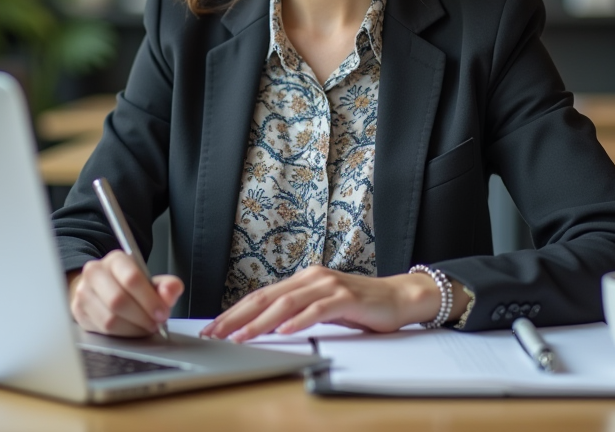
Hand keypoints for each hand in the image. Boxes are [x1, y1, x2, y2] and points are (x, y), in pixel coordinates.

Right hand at [68, 250, 184, 337]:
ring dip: (133, 328)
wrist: (100, 289)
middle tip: (155, 324)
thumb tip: (171, 290)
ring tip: (145, 327)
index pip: (131, 278)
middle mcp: (95, 272)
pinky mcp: (79, 311)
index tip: (162, 312)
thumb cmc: (128, 286)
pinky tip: (131, 330)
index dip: (149, 299)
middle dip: (142, 317)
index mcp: (115, 260)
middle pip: (118, 300)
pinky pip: (102, 330)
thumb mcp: (149, 281)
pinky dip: (122, 334)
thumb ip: (166, 286)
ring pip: (109, 319)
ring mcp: (84, 292)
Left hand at [200, 265, 452, 341]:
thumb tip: (263, 327)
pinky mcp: (346, 298)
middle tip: (217, 333)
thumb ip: (298, 312)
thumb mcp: (322, 307)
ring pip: (287, 303)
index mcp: (302, 280)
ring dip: (261, 322)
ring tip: (242, 336)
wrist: (399, 297)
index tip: (215, 327)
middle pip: (267, 297)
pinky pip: (317, 310)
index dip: (235, 311)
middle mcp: (312, 278)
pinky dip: (298, 321)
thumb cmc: (360, 306)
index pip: (261, 295)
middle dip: (238, 317)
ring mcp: (329, 286)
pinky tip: (283, 331)